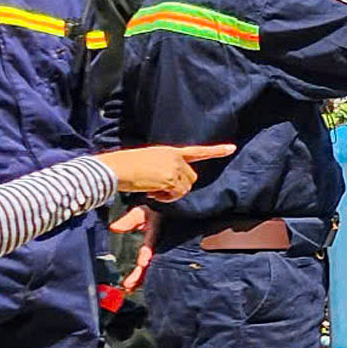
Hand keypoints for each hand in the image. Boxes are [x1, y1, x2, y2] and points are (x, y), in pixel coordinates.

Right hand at [95, 144, 234, 199]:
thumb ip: (164, 169)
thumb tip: (173, 185)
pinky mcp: (170, 178)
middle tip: (159, 191)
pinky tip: (151, 194)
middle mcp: (174, 157)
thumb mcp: (147, 163)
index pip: (196, 151)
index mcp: (169, 151)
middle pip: (191, 178)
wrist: (114, 168)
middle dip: (179, 187)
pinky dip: (166, 199)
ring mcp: (174, 167)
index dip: (215, 151)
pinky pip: (176, 194)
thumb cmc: (124, 167)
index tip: (232, 148)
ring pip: (185, 188)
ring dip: (171, 194)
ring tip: (152, 191)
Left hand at [110, 204, 160, 291]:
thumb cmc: (150, 211)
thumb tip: (114, 228)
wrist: (161, 212)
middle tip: (128, 285)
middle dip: (139, 275)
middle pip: (148, 264)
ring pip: (148, 269)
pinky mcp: (151, 255)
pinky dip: (140, 278)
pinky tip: (132, 286)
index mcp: (153, 236)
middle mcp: (156, 247)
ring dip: (138, 280)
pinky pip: (146, 269)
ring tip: (128, 289)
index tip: (142, 262)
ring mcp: (155, 252)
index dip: (146, 254)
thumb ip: (129, 220)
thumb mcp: (140, 212)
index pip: (149, 247)